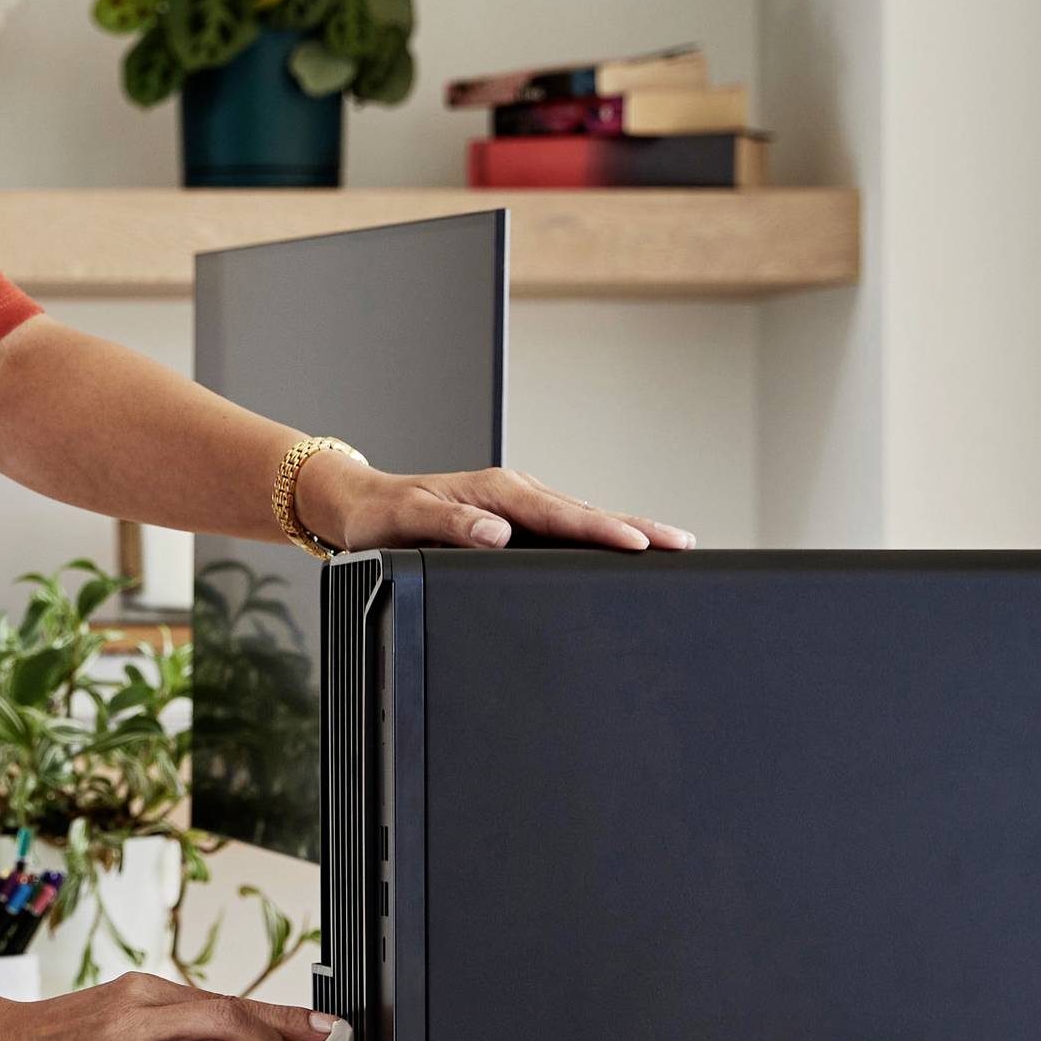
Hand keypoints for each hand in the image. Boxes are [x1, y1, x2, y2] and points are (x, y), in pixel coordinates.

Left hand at [297, 452, 692, 556]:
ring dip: (625, 529)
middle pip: (585, 513)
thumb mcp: (406, 520)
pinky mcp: (512, 519)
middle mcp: (511, 494)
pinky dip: (597, 534)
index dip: (603, 532)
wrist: (355, 504)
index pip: (561, 515)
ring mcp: (514, 506)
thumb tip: (496, 533)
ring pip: (580, 518)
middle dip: (637, 527)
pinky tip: (621, 549)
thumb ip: (450, 525)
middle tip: (686, 544)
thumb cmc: (377, 515)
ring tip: (671, 545)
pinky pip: (563, 527)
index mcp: (496, 492)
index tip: (641, 544)